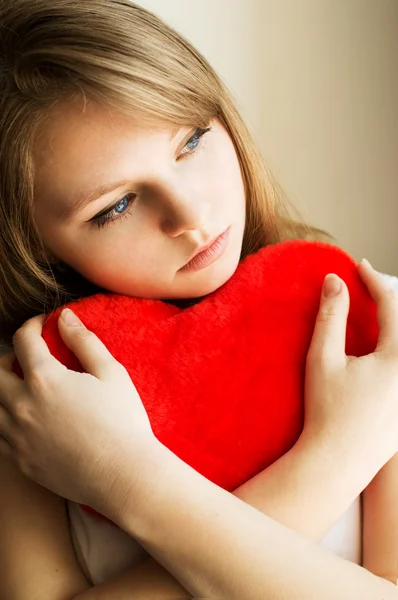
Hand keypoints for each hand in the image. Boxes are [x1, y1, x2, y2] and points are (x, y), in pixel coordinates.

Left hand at [0, 308, 156, 507]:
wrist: (124, 475)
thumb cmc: (123, 421)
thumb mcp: (111, 372)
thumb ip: (84, 340)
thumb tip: (64, 316)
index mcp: (44, 379)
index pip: (23, 340)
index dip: (32, 325)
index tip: (42, 324)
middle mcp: (22, 407)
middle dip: (8, 356)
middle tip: (28, 357)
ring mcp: (17, 438)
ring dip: (3, 389)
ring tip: (24, 388)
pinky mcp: (20, 462)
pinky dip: (5, 420)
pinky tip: (26, 419)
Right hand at [303, 259, 397, 476]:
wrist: (338, 462)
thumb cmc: (327, 412)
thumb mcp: (323, 359)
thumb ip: (330, 316)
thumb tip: (334, 280)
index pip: (392, 305)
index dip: (374, 281)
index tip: (359, 266)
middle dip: (390, 298)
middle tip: (370, 284)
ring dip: (396, 322)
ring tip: (379, 310)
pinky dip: (397, 344)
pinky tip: (384, 344)